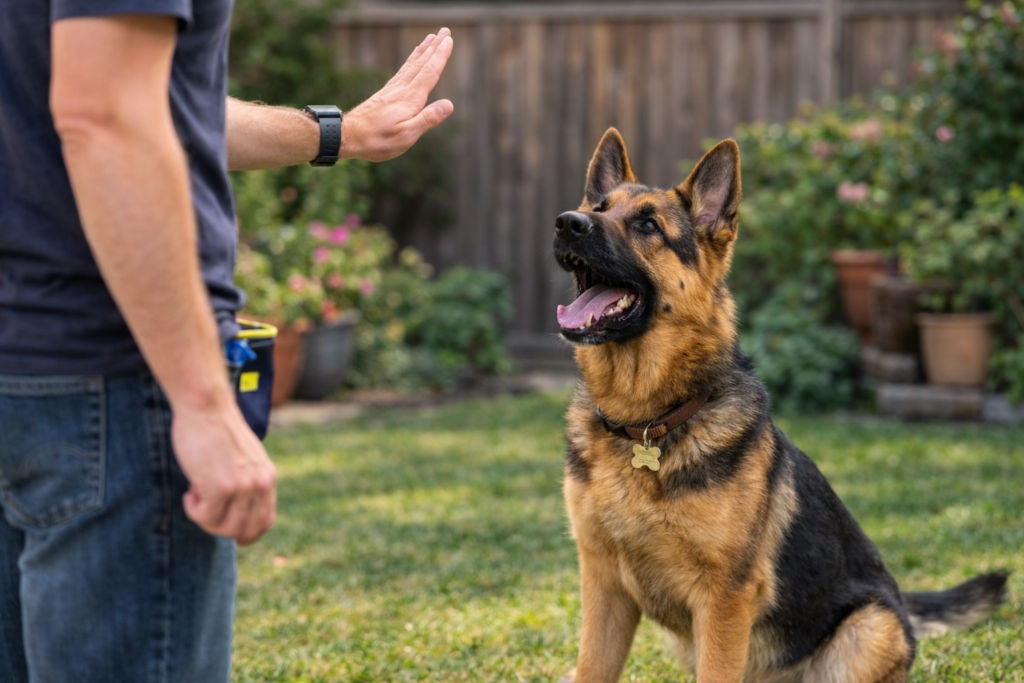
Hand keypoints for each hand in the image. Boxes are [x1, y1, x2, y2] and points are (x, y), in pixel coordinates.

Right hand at [171, 400, 276, 545]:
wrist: (206, 407)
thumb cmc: (217, 430)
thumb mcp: (244, 458)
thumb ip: (246, 481)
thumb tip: (236, 514)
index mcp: (267, 477)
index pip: (265, 521)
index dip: (247, 533)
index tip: (232, 535)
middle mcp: (260, 484)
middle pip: (245, 531)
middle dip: (220, 528)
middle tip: (204, 509)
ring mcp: (242, 487)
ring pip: (224, 529)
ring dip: (205, 519)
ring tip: (196, 494)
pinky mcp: (221, 488)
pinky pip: (204, 517)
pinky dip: (193, 509)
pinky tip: (190, 489)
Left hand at [342, 28, 454, 161]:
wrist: (347, 137)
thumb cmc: (377, 140)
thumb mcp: (406, 135)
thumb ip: (427, 119)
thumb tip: (449, 105)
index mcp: (410, 99)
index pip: (429, 73)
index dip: (440, 56)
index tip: (449, 40)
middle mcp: (401, 90)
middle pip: (421, 64)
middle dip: (434, 47)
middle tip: (445, 31)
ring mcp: (391, 91)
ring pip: (411, 65)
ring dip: (422, 51)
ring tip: (430, 38)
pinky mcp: (384, 94)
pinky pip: (402, 72)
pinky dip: (410, 62)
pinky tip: (412, 60)